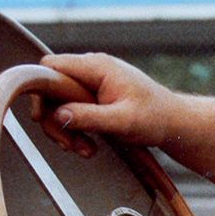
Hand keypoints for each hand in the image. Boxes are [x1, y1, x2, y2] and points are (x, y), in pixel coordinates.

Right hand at [31, 52, 176, 156]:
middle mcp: (91, 69)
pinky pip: (71, 110)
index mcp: (97, 67)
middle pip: (50, 89)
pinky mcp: (94, 97)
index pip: (50, 67)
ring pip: (59, 103)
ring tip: (85, 149)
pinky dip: (75, 130)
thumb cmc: (155, 118)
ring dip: (65, 129)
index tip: (44, 118)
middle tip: (68, 144)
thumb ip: (90, 117)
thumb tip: (58, 115)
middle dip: (54, 119)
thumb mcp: (123, 121)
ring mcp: (92, 82)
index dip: (40, 90)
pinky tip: (89, 146)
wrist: (174, 123)